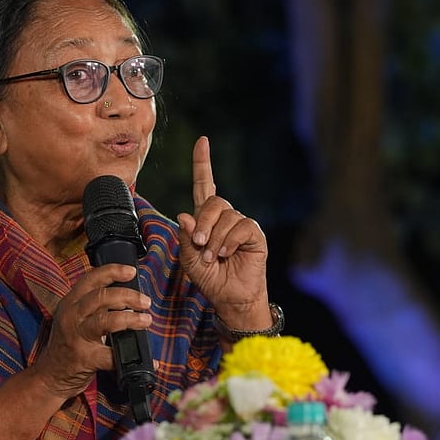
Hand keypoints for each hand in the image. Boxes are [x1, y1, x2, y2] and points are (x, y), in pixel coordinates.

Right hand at [31, 264, 152, 400]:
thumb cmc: (66, 345)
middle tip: (145, 301)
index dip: (112, 271)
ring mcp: (76, 337)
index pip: (91, 279)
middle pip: (101, 297)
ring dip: (130, 319)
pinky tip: (149, 361)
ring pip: (106, 321)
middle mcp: (71, 316)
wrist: (49, 376)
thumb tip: (127, 297)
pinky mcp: (84, 358)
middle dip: (128, 296)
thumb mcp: (73, 318)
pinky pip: (111, 355)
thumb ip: (94, 307)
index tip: (131, 271)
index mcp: (70, 303)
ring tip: (145, 320)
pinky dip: (132, 356)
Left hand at [177, 136, 269, 327]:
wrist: (230, 297)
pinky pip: (242, 227)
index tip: (202, 141)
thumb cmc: (210, 278)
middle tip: (200, 245)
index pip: (204, 184)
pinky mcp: (254, 235)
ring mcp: (241, 224)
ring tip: (214, 257)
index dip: (203, 163)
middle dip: (203, 222)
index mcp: (206, 218)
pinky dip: (230, 241)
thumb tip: (184, 215)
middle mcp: (224, 216)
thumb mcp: (189, 259)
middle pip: (213, 200)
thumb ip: (185, 238)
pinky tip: (228, 254)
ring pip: (226, 216)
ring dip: (215, 239)